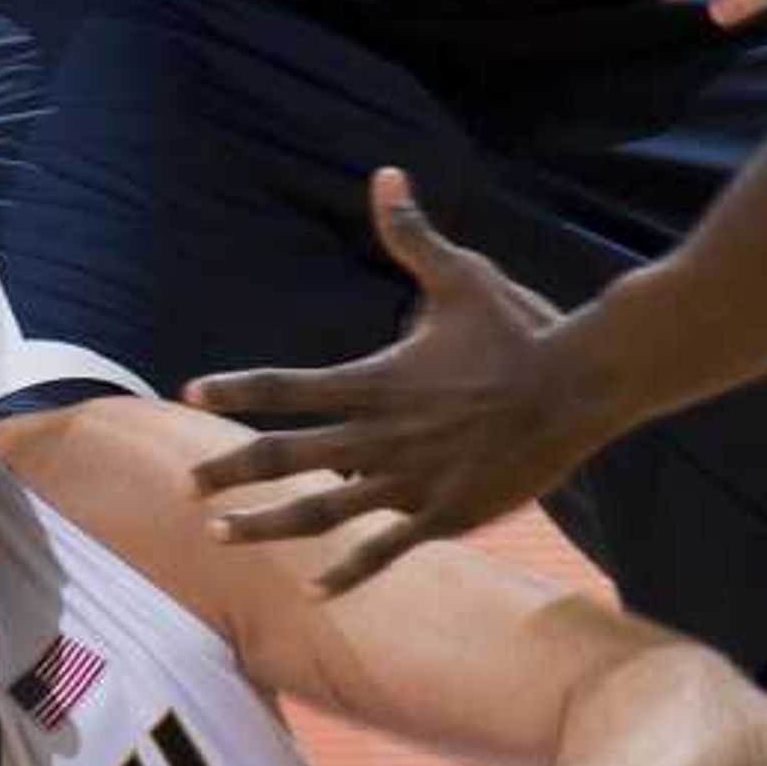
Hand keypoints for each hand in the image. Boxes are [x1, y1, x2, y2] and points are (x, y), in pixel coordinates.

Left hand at [184, 170, 592, 589]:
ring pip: (322, 512)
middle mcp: (383, 435)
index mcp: (379, 380)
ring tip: (221, 536)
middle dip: (232, 471)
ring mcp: (411, 481)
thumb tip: (386, 174)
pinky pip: (385, 551)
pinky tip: (316, 591)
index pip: (290, 386)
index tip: (192, 392)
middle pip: (289, 456)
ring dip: (267, 525)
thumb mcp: (462, 276)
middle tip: (188, 485)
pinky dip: (348, 573)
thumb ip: (413, 234)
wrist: (577, 388)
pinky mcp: (445, 515)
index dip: (239, 388)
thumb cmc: (522, 329)